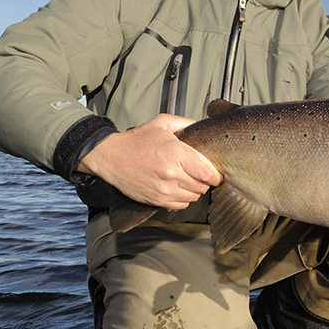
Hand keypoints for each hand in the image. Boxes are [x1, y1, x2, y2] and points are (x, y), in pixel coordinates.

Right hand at [75, 114, 221, 209]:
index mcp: (176, 153)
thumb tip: (202, 127)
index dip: (215, 174)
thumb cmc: (137, 141)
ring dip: (194, 189)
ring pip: (194, 197)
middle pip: (203, 186)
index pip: (208, 173)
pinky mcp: (157, 200)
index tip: (215, 172)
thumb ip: (185, 123)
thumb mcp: (162, 123)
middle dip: (204, 180)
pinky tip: (177, 187)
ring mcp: (164, 189)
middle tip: (198, 172)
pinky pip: (182, 205)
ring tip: (186, 178)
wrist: (112, 157)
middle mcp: (171, 173)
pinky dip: (183, 198)